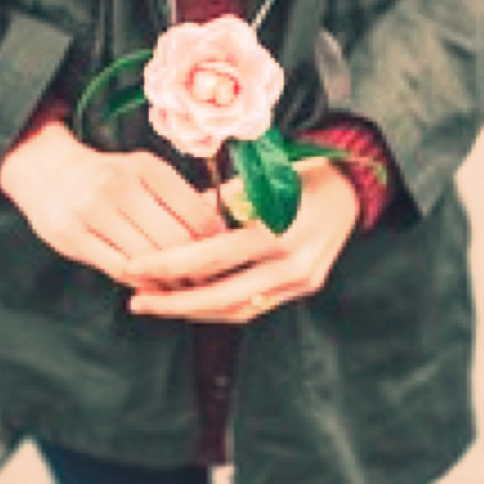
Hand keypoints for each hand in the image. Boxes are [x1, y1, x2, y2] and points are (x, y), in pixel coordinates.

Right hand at [0, 120, 224, 287]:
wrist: (45, 169)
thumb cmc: (107, 175)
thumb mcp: (144, 171)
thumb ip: (178, 197)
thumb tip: (221, 229)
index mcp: (146, 167)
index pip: (196, 213)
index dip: (215, 241)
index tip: (223, 253)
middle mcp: (120, 186)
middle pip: (174, 241)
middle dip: (197, 267)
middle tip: (208, 279)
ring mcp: (93, 212)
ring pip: (148, 260)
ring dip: (172, 280)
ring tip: (184, 287)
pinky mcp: (73, 238)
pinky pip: (119, 270)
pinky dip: (142, 283)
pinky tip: (153, 286)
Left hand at [128, 160, 359, 322]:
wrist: (351, 188)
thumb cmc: (297, 172)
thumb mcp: (256, 179)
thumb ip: (215, 208)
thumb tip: (169, 229)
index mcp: (277, 229)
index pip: (211, 257)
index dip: (168, 264)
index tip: (132, 267)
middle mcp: (292, 263)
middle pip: (221, 296)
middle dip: (173, 302)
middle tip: (136, 302)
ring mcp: (302, 281)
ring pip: (237, 310)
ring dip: (194, 311)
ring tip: (158, 305)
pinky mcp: (305, 288)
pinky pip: (255, 306)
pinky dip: (221, 307)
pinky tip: (193, 303)